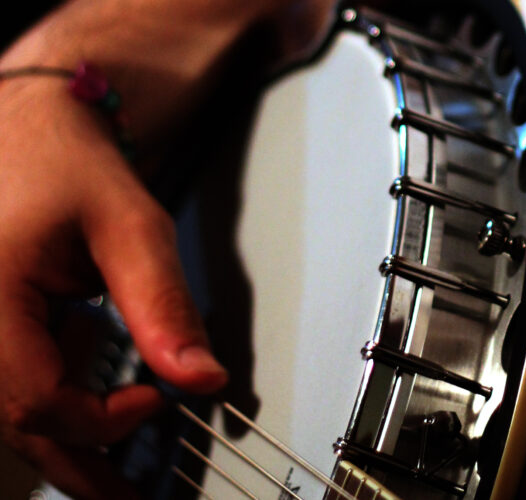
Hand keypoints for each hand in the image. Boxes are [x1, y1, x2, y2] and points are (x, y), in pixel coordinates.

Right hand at [0, 78, 226, 497]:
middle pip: (20, 422)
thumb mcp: (131, 227)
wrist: (32, 134)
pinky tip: (98, 425)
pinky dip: (61, 413)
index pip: (36, 398)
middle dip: (83, 463)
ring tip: (118, 486)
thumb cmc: (67, 166)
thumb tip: (200, 378)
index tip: (161, 399)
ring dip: (70, 449)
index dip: (105, 418)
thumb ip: (163, 306)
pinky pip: (19, 387)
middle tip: (132, 497)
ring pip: (15, 414)